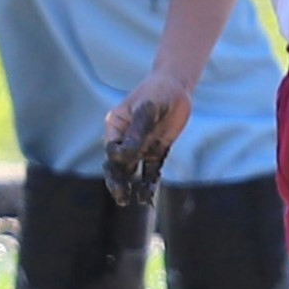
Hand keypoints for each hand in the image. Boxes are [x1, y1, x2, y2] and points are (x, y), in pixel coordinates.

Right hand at [98, 80, 190, 204]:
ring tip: (128, 201)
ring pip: (131, 171)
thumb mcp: (147, 109)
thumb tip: (125, 156)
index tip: (125, 156)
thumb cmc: (157, 93)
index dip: (116, 156)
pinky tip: (146, 197)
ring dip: (129, 186)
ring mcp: (141, 146)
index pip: (112, 147)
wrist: (176, 86)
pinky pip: (150, 171)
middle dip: (116, 180)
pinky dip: (148, 184)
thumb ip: (137, 132)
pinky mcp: (156, 151)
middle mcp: (125, 139)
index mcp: (116, 126)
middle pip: (116, 164)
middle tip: (120, 196)